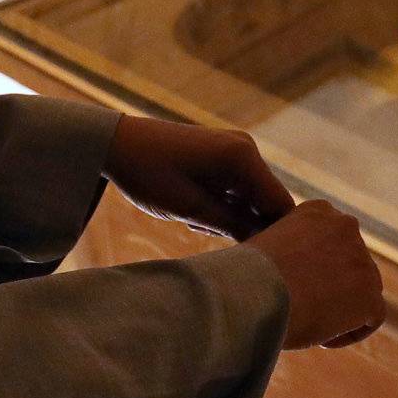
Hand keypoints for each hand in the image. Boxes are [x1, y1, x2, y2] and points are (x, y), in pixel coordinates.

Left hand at [104, 116, 296, 239]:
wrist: (116, 142)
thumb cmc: (148, 173)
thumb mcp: (190, 208)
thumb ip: (232, 226)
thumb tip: (266, 245)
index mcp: (242, 157)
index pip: (281, 206)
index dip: (273, 235)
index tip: (249, 255)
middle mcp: (246, 149)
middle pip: (268, 203)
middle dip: (249, 227)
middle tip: (211, 236)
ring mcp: (235, 150)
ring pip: (251, 199)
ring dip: (232, 219)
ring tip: (196, 222)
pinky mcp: (223, 155)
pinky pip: (237, 189)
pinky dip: (223, 206)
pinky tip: (195, 213)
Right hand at [248, 199, 385, 349]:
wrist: (251, 294)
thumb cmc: (246, 276)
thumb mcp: (266, 247)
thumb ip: (291, 251)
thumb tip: (297, 276)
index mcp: (318, 210)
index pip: (332, 240)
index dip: (317, 266)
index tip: (295, 285)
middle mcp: (346, 227)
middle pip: (350, 265)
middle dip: (333, 287)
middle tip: (304, 308)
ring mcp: (362, 261)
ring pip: (362, 291)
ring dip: (340, 309)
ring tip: (307, 324)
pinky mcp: (371, 296)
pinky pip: (370, 318)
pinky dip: (346, 332)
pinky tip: (319, 338)